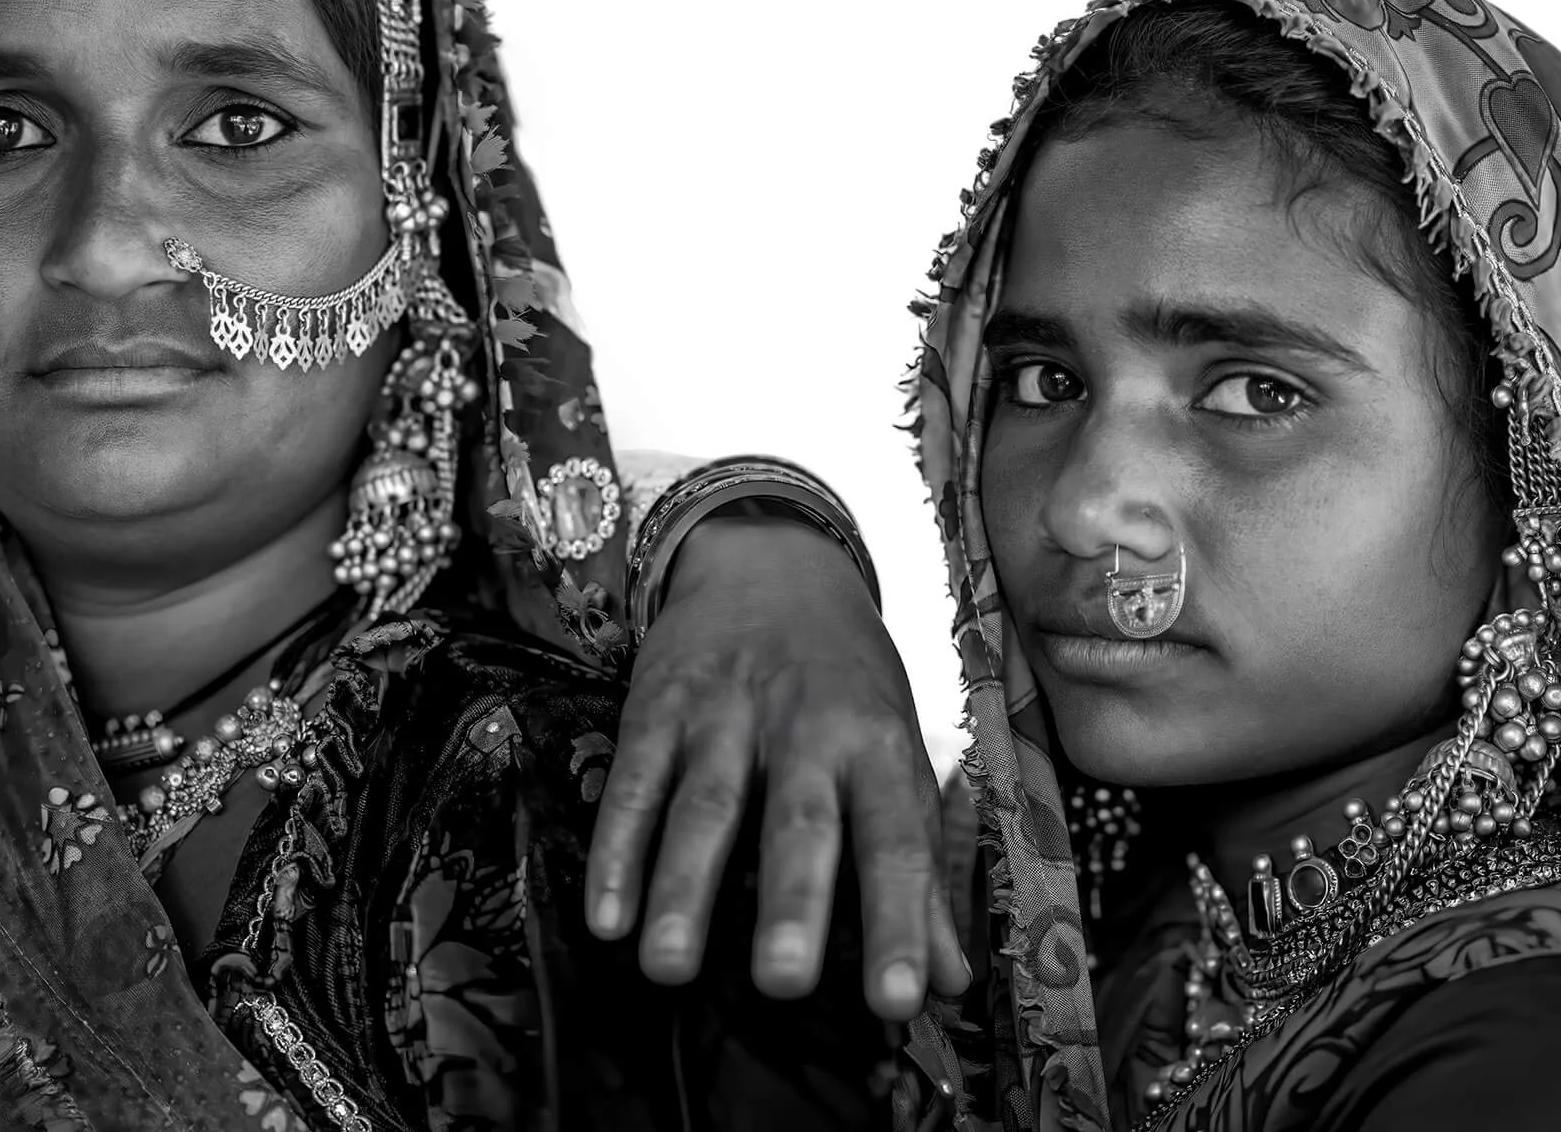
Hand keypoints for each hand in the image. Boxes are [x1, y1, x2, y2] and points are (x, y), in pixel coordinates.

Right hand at [584, 514, 970, 1019]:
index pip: (896, 840)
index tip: (899, 1000)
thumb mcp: (896, 755)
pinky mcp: (657, 705)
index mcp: (877, 744)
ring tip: (669, 968)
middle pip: (798, 821)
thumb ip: (920, 871)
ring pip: (705, 807)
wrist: (771, 561)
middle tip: (783, 982)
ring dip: (684, 888)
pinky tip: (606, 916)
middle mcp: (806, 727)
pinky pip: (634, 784)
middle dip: (792, 900)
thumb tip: (955, 983)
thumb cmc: (847, 684)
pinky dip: (616, 850)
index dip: (901, 919)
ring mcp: (725, 713)